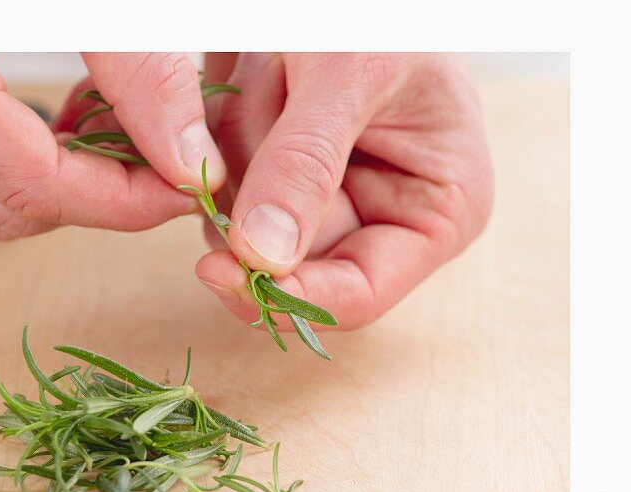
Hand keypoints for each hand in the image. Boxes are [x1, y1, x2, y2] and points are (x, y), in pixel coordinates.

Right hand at [0, 52, 225, 239]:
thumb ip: (135, 61)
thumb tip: (184, 151)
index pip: (35, 185)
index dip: (121, 202)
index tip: (182, 182)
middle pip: (10, 206)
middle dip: (97, 196)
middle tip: (162, 157)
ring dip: (62, 180)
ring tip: (118, 124)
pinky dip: (23, 154)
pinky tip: (68, 110)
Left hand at [195, 53, 493, 328]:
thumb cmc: (382, 7)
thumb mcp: (352, 70)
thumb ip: (307, 163)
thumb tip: (265, 259)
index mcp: (436, 213)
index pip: (359, 294)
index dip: (293, 296)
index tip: (222, 269)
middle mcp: (384, 219)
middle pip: (295, 267)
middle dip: (254, 208)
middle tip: (238, 131)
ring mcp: (329, 201)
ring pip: (251, 230)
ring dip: (236, 159)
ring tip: (267, 72)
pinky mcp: (280, 177)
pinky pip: (228, 189)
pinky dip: (220, 141)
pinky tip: (249, 80)